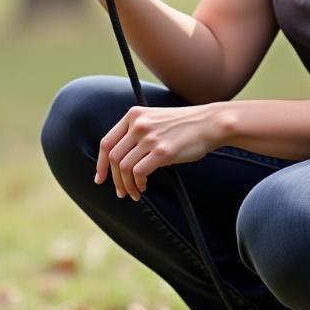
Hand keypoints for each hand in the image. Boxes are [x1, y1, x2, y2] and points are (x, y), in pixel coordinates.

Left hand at [94, 103, 228, 200]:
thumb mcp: (154, 120)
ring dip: (127, 185)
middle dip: (114, 180)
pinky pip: (139, 172)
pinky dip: (138, 184)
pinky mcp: (162, 151)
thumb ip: (136, 133)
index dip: (100, 163)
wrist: (209, 123)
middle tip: (121, 192)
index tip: (100, 178)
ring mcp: (149, 137)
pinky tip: (144, 187)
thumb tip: (121, 160)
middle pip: (113, 158)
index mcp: (133, 115)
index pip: (106, 142)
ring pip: (124, 167)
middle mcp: (138, 124)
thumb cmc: (183, 126)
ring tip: (134, 194)